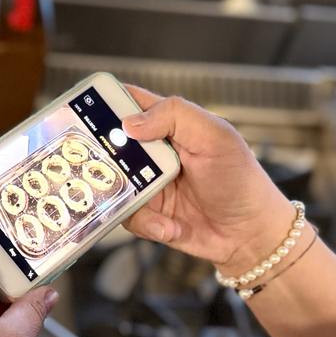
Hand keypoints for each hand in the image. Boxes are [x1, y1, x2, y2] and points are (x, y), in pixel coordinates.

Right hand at [121, 86, 297, 275]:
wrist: (250, 235)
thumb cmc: (241, 180)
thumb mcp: (216, 137)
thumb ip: (176, 117)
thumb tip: (130, 122)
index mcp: (169, 125)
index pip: (129, 103)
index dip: (105, 102)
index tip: (84, 109)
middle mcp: (153, 153)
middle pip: (110, 145)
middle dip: (103, 157)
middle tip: (108, 167)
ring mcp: (147, 184)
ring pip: (112, 184)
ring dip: (128, 196)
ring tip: (152, 204)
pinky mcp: (147, 215)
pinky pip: (127, 216)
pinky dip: (146, 223)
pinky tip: (170, 226)